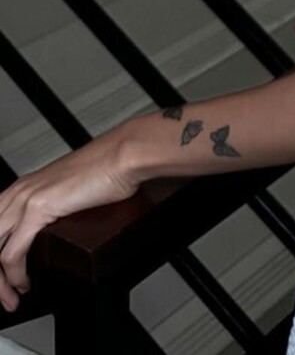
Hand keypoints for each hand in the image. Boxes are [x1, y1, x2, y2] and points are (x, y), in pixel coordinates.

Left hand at [0, 132, 138, 313]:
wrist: (124, 155)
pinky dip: (14, 275)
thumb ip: (58, 205)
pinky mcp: (38, 209)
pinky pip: (12, 254)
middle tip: (7, 294)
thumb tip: (60, 229)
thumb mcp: (71, 189)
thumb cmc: (108, 169)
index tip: (6, 278)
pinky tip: (24, 283)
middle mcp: (19, 192)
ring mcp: (26, 199)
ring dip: (1, 281)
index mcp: (24, 187)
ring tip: (13, 297)